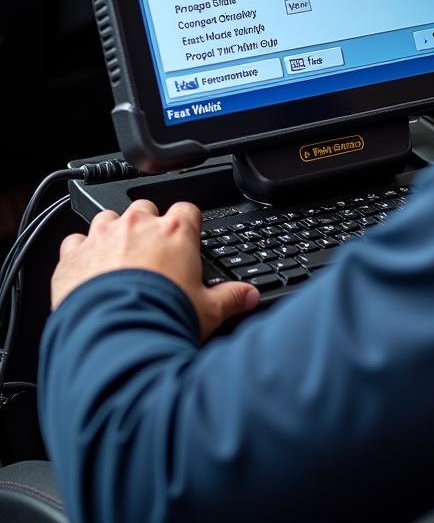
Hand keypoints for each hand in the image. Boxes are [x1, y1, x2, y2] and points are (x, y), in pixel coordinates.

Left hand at [51, 200, 260, 339]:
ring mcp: (103, 238)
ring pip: (107, 218)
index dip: (187, 223)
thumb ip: (231, 298)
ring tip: (117, 258)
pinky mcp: (72, 257)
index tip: (186, 237)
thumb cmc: (163, 317)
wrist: (116, 336)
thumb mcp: (209, 311)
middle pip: (145, 208)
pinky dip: (79, 253)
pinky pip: (74, 241)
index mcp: (175, 234)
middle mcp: (138, 227)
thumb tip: (250, 296)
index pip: (186, 210)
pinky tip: (85, 270)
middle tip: (152, 252)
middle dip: (148, 225)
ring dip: (112, 233)